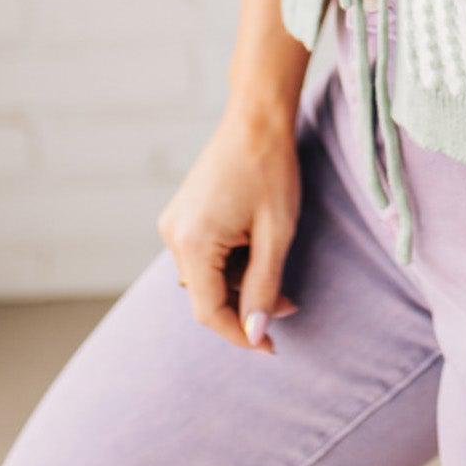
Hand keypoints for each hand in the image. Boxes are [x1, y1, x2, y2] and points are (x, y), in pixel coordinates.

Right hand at [156, 102, 302, 353]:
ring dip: (239, 282)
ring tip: (277, 270)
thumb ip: (264, 286)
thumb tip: (255, 332)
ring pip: (205, 276)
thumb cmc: (271, 169)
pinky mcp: (182, 214)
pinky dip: (229, 262)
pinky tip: (256, 248)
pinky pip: (203, 254)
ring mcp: (174, 223)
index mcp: (193, 242)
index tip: (271, 347)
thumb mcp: (276, 233)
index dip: (240, 334)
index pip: (209, 311)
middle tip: (291, 302)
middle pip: (207, 295)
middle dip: (247, 304)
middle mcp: (174, 235)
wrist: (256, 118)